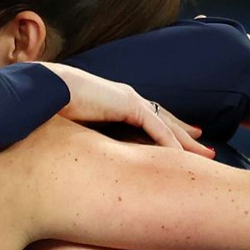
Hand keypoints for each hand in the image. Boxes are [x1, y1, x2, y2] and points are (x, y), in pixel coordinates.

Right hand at [39, 64, 211, 156]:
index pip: (147, 117)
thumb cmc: (51, 109)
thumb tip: (83, 159)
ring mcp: (129, 99)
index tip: (181, 143)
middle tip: (205, 150)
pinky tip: (182, 155)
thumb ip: (86, 138)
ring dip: (186, 141)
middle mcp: (125, 98)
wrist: (45, 90)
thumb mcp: (75, 126)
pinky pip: (156, 128)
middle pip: (164, 119)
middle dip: (185, 135)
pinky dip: (170, 142)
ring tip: (205, 155)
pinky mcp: (128, 104)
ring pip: (167, 124)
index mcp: (114, 101)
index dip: (166, 130)